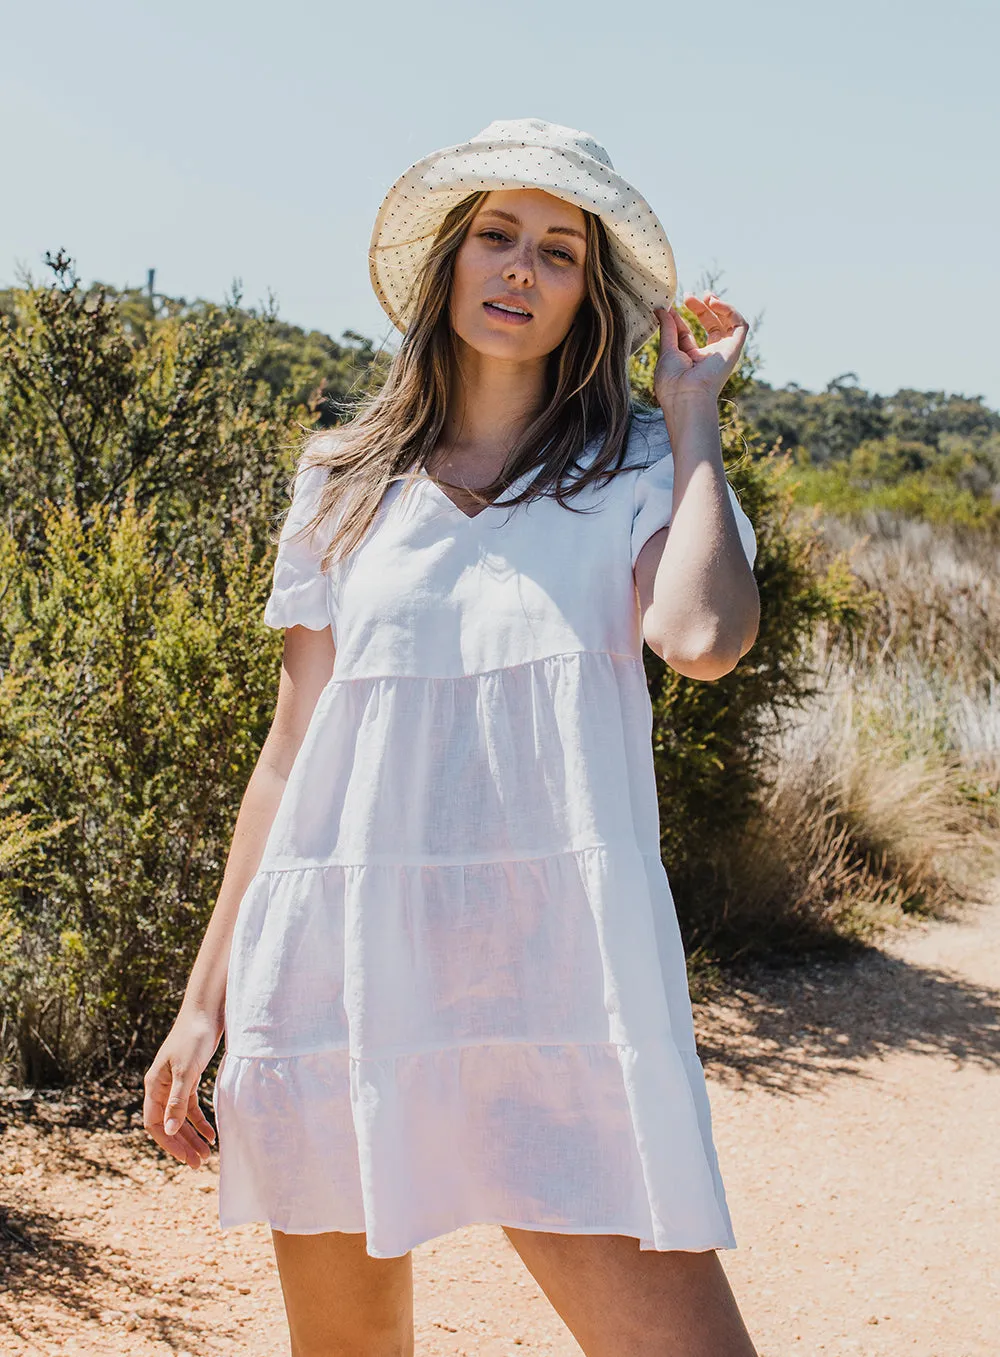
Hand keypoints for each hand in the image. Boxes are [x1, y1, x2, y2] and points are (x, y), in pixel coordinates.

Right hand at [142, 1008, 222, 1168]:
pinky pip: (191, 1107)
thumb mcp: (186, 1071)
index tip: (186, 1158)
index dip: (168, 1143)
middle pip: (168, 1124)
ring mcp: (174, 1084)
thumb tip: (170, 1130)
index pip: (154, 1124)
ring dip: (192, 1136)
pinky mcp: (189, 1079)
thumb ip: (178, 1101)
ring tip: (207, 1154)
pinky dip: (200, 1121)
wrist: (205, 1013)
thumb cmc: (193, 1039)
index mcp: (154, 1086)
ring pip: (180, 1118)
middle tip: (199, 1163)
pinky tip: (212, 1133)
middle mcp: (161, 1087)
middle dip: (182, 1145)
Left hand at [652, 292, 749, 411]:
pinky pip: (739, 325)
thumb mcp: (667, 350)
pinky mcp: (734, 349)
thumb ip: (667, 328)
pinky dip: (730, 310)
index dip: (681, 318)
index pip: (688, 334)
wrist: (685, 395)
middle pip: (710, 326)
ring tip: (707, 297)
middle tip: (689, 296)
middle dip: (701, 308)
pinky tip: (715, 303)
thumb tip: (661, 310)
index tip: (671, 307)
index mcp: (691, 360)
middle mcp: (709, 357)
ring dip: (719, 307)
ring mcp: (723, 353)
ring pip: (728, 324)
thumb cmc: (672, 381)